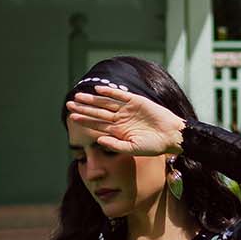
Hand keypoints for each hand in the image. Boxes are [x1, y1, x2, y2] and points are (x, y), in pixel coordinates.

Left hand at [65, 83, 184, 157]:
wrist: (171, 136)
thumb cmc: (153, 146)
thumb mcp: (132, 148)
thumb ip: (115, 144)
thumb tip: (98, 141)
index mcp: (117, 131)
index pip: (97, 124)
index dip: (84, 121)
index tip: (72, 118)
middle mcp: (120, 119)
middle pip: (98, 112)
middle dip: (84, 108)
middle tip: (69, 104)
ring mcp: (127, 109)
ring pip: (106, 103)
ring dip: (93, 100)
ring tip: (79, 96)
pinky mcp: (137, 101)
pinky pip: (121, 96)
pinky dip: (110, 93)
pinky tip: (98, 91)